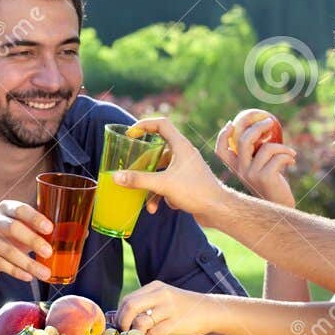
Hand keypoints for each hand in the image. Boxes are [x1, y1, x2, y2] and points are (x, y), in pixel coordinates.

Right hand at [0, 200, 53, 282]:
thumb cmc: (13, 238)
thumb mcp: (26, 229)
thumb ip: (42, 230)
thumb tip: (75, 236)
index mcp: (7, 208)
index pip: (21, 210)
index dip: (35, 218)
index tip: (50, 228)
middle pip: (13, 228)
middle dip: (33, 241)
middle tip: (49, 252)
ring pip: (8, 250)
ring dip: (28, 263)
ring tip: (45, 274)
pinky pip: (0, 263)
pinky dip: (16, 271)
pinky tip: (29, 277)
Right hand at [112, 117, 228, 222]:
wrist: (218, 210)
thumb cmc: (196, 192)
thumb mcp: (163, 185)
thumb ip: (138, 180)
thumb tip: (116, 177)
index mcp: (181, 146)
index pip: (162, 124)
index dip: (144, 124)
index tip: (131, 133)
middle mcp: (184, 154)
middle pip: (158, 151)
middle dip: (143, 165)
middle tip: (130, 170)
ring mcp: (186, 168)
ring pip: (162, 171)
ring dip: (152, 187)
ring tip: (148, 204)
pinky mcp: (188, 182)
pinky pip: (168, 183)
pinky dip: (162, 194)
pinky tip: (162, 207)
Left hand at [117, 281, 218, 334]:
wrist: (210, 310)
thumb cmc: (185, 307)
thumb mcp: (165, 299)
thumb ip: (147, 304)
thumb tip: (125, 319)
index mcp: (155, 287)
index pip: (128, 299)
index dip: (119, 314)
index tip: (120, 325)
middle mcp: (161, 294)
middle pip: (130, 306)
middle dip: (123, 323)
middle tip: (124, 333)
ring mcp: (169, 308)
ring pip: (141, 321)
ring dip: (136, 333)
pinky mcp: (176, 322)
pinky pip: (154, 333)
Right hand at [215, 115, 296, 206]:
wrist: (280, 206)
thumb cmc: (272, 184)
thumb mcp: (259, 169)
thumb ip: (255, 154)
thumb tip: (260, 128)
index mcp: (236, 168)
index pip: (221, 150)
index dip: (223, 135)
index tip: (232, 123)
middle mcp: (240, 171)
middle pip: (243, 140)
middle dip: (257, 126)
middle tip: (270, 121)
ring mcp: (252, 174)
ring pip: (266, 148)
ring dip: (282, 147)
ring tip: (289, 152)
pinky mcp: (265, 177)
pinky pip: (278, 157)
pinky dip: (288, 155)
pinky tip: (292, 160)